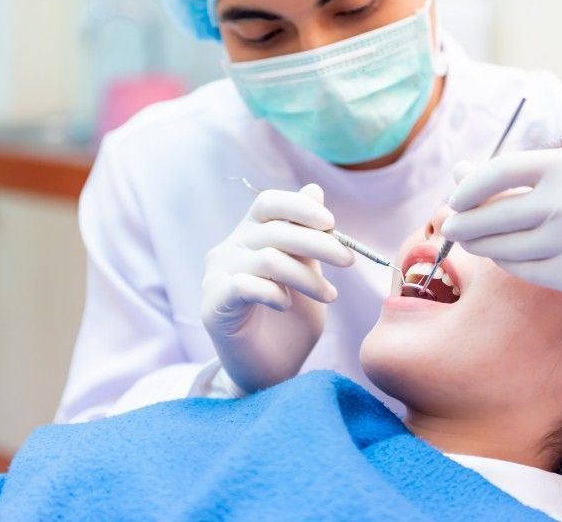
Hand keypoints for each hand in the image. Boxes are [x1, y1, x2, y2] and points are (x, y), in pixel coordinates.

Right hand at [201, 184, 354, 393]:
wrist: (270, 373)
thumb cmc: (290, 323)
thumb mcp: (307, 273)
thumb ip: (308, 236)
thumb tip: (315, 189)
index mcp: (249, 235)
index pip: (268, 203)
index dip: (299, 207)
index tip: (332, 224)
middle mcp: (228, 249)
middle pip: (274, 231)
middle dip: (318, 244)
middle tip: (348, 261)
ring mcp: (216, 276)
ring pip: (267, 259)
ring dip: (306, 276)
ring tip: (330, 295)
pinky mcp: (213, 305)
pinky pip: (244, 286)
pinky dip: (273, 293)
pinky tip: (287, 305)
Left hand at [442, 145, 561, 312]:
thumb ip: (517, 174)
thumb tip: (459, 172)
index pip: (502, 171)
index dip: (469, 188)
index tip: (455, 199)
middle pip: (498, 214)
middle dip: (465, 223)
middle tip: (450, 226)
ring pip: (508, 248)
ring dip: (482, 247)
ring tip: (473, 242)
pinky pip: (527, 271)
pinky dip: (508, 265)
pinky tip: (504, 258)